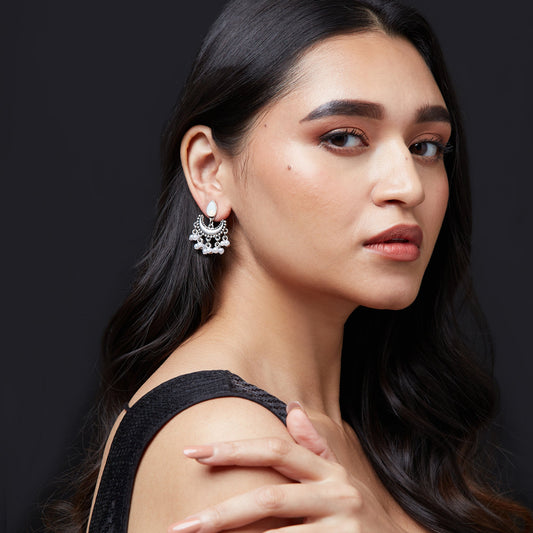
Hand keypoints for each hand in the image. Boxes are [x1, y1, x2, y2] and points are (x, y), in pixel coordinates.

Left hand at [168, 403, 405, 531]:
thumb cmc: (359, 515)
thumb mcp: (340, 477)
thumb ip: (316, 447)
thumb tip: (291, 410)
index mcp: (328, 469)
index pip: (275, 450)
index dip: (233, 449)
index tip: (193, 453)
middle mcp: (337, 492)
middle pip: (268, 497)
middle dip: (220, 513)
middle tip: (180, 526)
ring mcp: (343, 525)